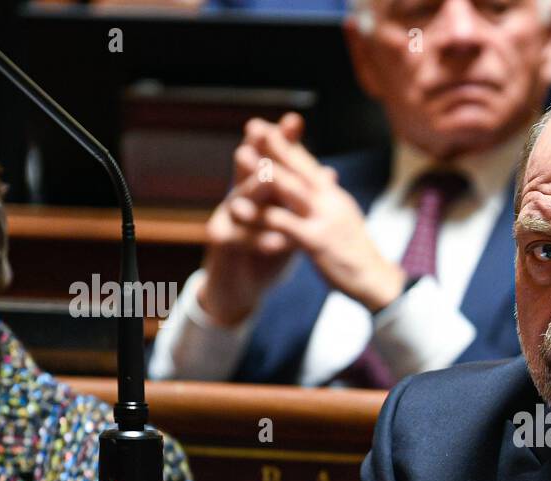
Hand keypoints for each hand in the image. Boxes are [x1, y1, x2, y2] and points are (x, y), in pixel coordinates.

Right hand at [196, 113, 308, 327]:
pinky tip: (271, 240)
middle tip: (269, 131)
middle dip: (260, 152)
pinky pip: (240, 242)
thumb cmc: (264, 253)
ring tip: (270, 176)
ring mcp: (225, 220)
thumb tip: (329, 173)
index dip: (279, 142)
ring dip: (254, 189)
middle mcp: (237, 199)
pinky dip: (257, 241)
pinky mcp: (221, 247)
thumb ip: (303, 199)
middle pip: (247, 170)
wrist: (240, 290)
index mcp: (255, 192)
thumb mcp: (288, 222)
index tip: (294, 120)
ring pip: (240, 201)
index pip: (268, 161)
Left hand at [226, 114, 406, 313]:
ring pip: (291, 189)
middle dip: (276, 145)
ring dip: (264, 170)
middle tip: (253, 126)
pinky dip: (263, 215)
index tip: (268, 127)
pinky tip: (240, 209)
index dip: (289, 144)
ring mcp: (325, 219)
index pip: (310, 164)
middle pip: (300, 167)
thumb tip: (323, 179)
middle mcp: (331, 201)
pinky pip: (286, 225)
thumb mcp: (344, 219)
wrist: (376, 281)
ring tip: (240, 156)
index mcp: (335, 196)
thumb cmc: (357, 254)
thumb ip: (328, 200)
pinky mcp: (318, 242)